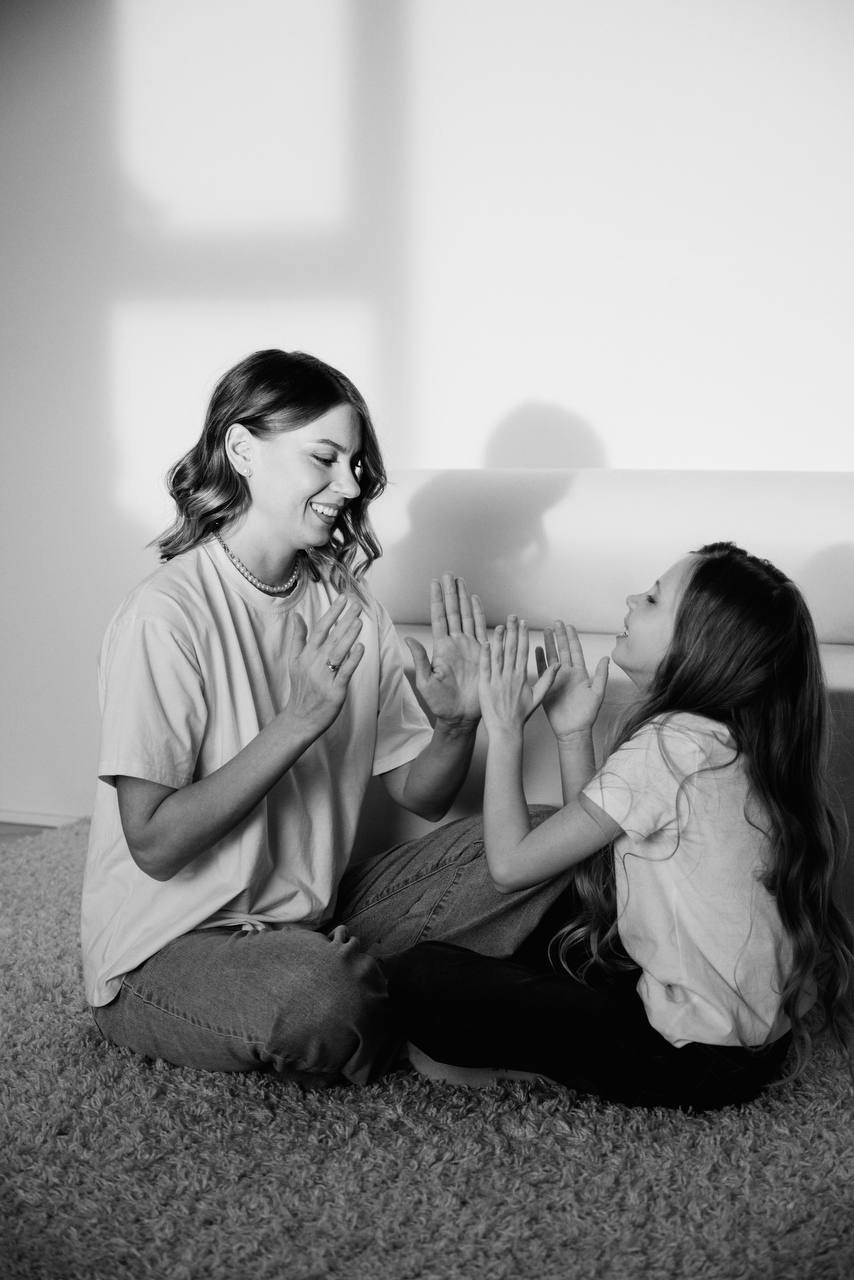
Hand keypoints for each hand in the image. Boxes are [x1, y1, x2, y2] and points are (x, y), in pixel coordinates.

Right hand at [285, 595, 364, 733]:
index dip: (332, 613)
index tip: (343, 598)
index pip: (320, 629)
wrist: (300, 718)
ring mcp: (325, 677)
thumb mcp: (294, 661)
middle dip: (344, 619)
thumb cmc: (301, 688)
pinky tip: (360, 648)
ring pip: (338, 652)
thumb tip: (297, 616)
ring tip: (359, 621)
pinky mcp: (335, 691)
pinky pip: (344, 673)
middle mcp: (315, 663)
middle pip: (331, 637)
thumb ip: (298, 638)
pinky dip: (352, 660)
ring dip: (348, 636)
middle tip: (357, 604)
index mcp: (306, 654)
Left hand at [406, 574, 486, 726]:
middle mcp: (455, 643)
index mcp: (441, 648)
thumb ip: (420, 659)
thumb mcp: (426, 682)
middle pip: (453, 612)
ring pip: (466, 616)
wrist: (462, 716)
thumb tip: (408, 639)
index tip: (435, 583)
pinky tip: (475, 600)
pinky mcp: (483, 653)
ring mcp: (469, 647)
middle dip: (451, 592)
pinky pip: (482, 629)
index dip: (437, 600)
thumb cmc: (441, 703)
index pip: (439, 618)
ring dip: (463, 598)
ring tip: (460, 581)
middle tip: (448, 574)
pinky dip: (479, 614)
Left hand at [479, 615, 556, 737]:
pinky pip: (485, 668)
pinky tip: (485, 642)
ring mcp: (496, 680)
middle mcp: (509, 676)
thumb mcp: (538, 697)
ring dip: (499, 639)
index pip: (523, 651)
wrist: (506, 730)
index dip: (523, 635)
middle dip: (512, 631)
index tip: (523, 622)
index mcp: (521, 677)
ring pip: (498, 655)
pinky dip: (485, 655)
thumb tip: (559, 665)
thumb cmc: (521, 715)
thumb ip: (547, 679)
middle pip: (511, 649)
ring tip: (500, 625)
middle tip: (512, 616)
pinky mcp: (485, 686)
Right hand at [535, 622, 607, 739]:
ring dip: (548, 644)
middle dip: (559, 636)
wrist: (573, 730)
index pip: (575, 651)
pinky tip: (536, 649)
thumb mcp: (597, 693)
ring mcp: (557, 679)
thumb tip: (606, 657)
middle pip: (563, 650)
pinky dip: (539, 659)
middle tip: (555, 622)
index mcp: (580, 673)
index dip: (572, 638)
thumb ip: (601, 675)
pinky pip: (542, 670)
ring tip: (544, 631)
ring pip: (552, 657)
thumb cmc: (587, 715)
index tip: (568, 625)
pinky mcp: (547, 686)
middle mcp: (568, 673)